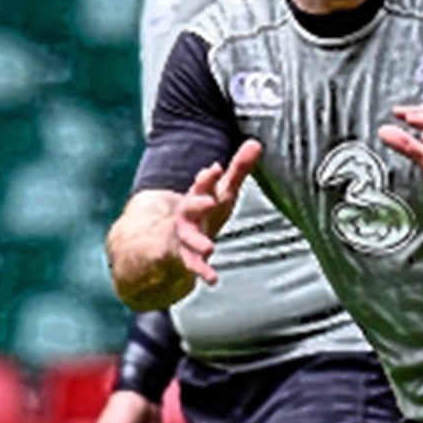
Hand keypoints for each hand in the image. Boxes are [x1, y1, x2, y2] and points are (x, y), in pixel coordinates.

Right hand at [174, 139, 259, 284]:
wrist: (167, 240)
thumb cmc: (204, 211)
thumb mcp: (223, 191)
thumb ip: (238, 170)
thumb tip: (256, 142)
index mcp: (198, 196)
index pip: (204, 185)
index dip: (208, 178)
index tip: (216, 169)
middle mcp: (188, 215)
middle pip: (191, 207)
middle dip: (198, 201)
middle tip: (208, 201)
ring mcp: (184, 236)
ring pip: (188, 238)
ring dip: (197, 242)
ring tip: (209, 249)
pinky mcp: (184, 257)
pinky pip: (192, 265)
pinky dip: (201, 271)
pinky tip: (212, 279)